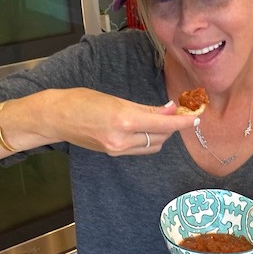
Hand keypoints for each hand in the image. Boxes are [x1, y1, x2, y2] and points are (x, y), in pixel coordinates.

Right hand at [37, 88, 197, 155]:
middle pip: (161, 136)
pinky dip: (149, 139)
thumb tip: (170, 108)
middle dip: (172, 125)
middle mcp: (122, 139)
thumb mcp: (116, 99)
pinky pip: (141, 149)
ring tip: (162, 119)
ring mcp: (117, 149)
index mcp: (124, 120)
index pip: (163, 123)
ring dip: (162, 133)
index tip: (196, 117)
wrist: (56, 118)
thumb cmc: (81, 101)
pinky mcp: (113, 154)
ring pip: (153, 145)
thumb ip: (145, 107)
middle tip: (179, 112)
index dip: (183, 121)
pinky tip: (147, 128)